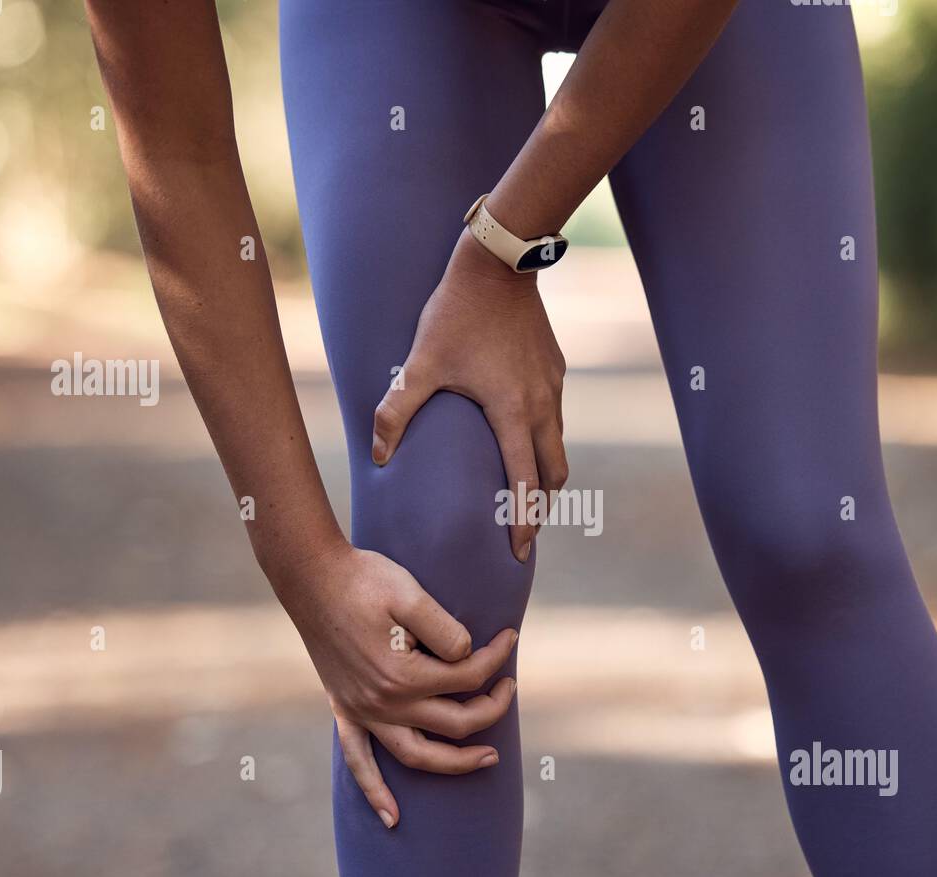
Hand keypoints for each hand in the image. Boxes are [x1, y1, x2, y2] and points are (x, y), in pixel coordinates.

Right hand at [272, 540, 518, 828]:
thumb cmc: (363, 580)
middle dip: (492, 708)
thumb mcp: (410, 593)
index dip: (496, 658)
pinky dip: (375, 792)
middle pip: (456, 723)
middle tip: (510, 688)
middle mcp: (385, 703)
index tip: (511, 637)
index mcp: (405, 674)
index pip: (469, 677)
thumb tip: (467, 655)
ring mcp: (364, 711)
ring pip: (418, 756)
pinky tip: (392, 817)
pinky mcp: (346, 710)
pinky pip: (359, 762)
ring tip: (488, 758)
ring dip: (456, 762)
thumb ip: (445, 629)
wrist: (311, 577)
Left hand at [372, 230, 568, 561]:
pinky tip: (525, 435)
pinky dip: (546, 438)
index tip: (521, 551)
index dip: (523, 522)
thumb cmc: (457, 314)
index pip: (524, 483)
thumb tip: (377, 456)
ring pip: (559, 445)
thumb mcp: (420, 363)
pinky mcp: (556, 369)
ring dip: (547, 474)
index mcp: (512, 413)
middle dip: (542, 505)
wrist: (500, 264)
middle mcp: (542, 406)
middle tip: (526, 529)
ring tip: (528, 491)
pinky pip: (555, 415)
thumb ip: (396, 412)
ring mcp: (553, 387)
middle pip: (554, 473)